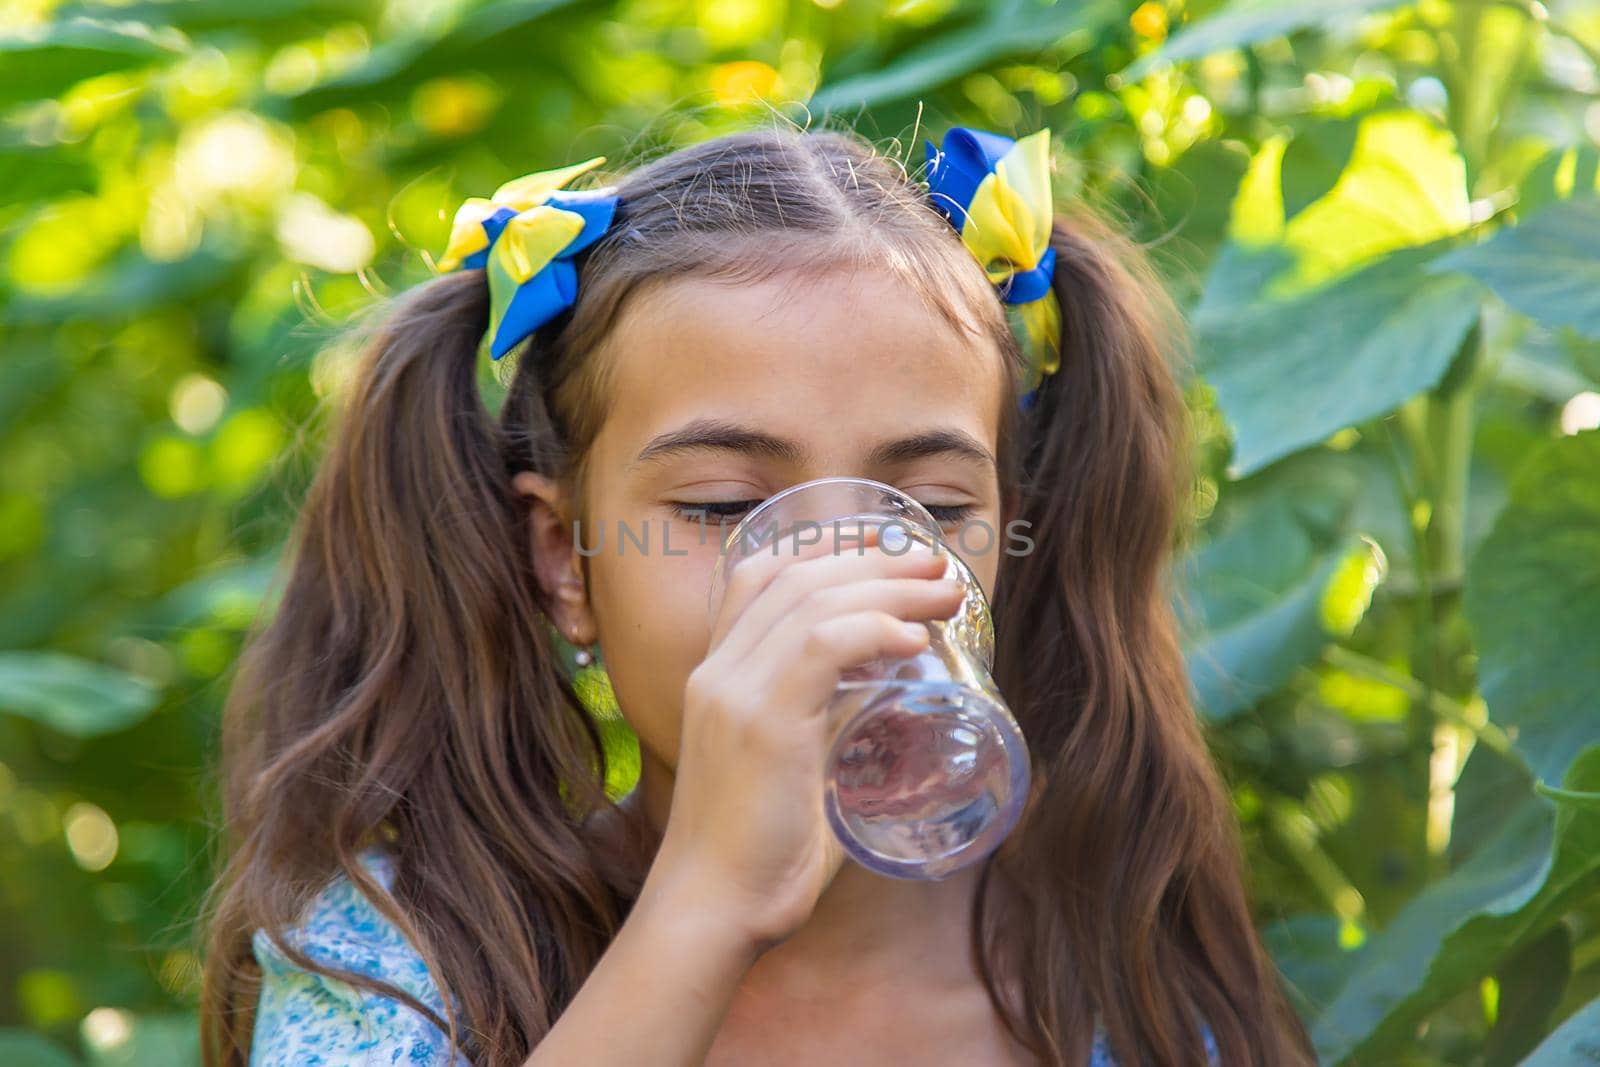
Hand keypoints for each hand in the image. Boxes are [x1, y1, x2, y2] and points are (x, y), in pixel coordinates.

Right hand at [646, 524, 964, 952]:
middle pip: (796, 575)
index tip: (886, 547)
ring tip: (945, 596)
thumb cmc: (757, 857)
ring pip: (814, 600)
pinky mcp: (760, 721)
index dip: (824, 549)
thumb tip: (887, 720)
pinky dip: (875, 629)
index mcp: (716, 676)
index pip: (759, 576)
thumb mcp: (793, 772)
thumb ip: (829, 735)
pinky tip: (915, 640)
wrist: (710, 907)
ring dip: (890, 588)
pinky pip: (822, 645)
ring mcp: (733, 691)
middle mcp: (717, 670)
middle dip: (875, 560)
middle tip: (935, 566)